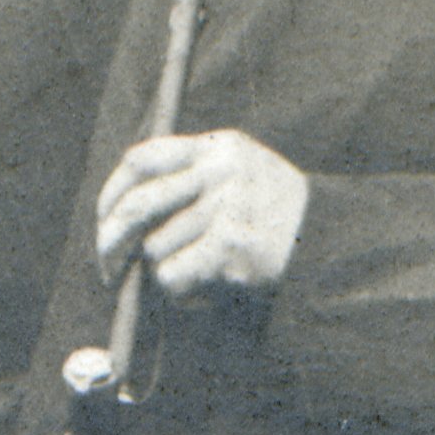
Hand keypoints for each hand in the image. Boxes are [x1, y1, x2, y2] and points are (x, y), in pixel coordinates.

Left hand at [93, 126, 309, 301]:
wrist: (329, 243)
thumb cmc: (271, 214)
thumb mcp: (239, 172)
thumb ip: (187, 175)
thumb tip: (115, 211)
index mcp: (219, 147)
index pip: (141, 159)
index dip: (112, 193)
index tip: (105, 219)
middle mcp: (223, 171)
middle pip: (139, 205)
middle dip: (111, 240)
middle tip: (107, 265)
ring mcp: (228, 207)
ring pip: (155, 245)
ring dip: (162, 267)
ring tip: (194, 269)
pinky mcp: (231, 245)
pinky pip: (173, 273)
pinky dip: (178, 287)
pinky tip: (201, 286)